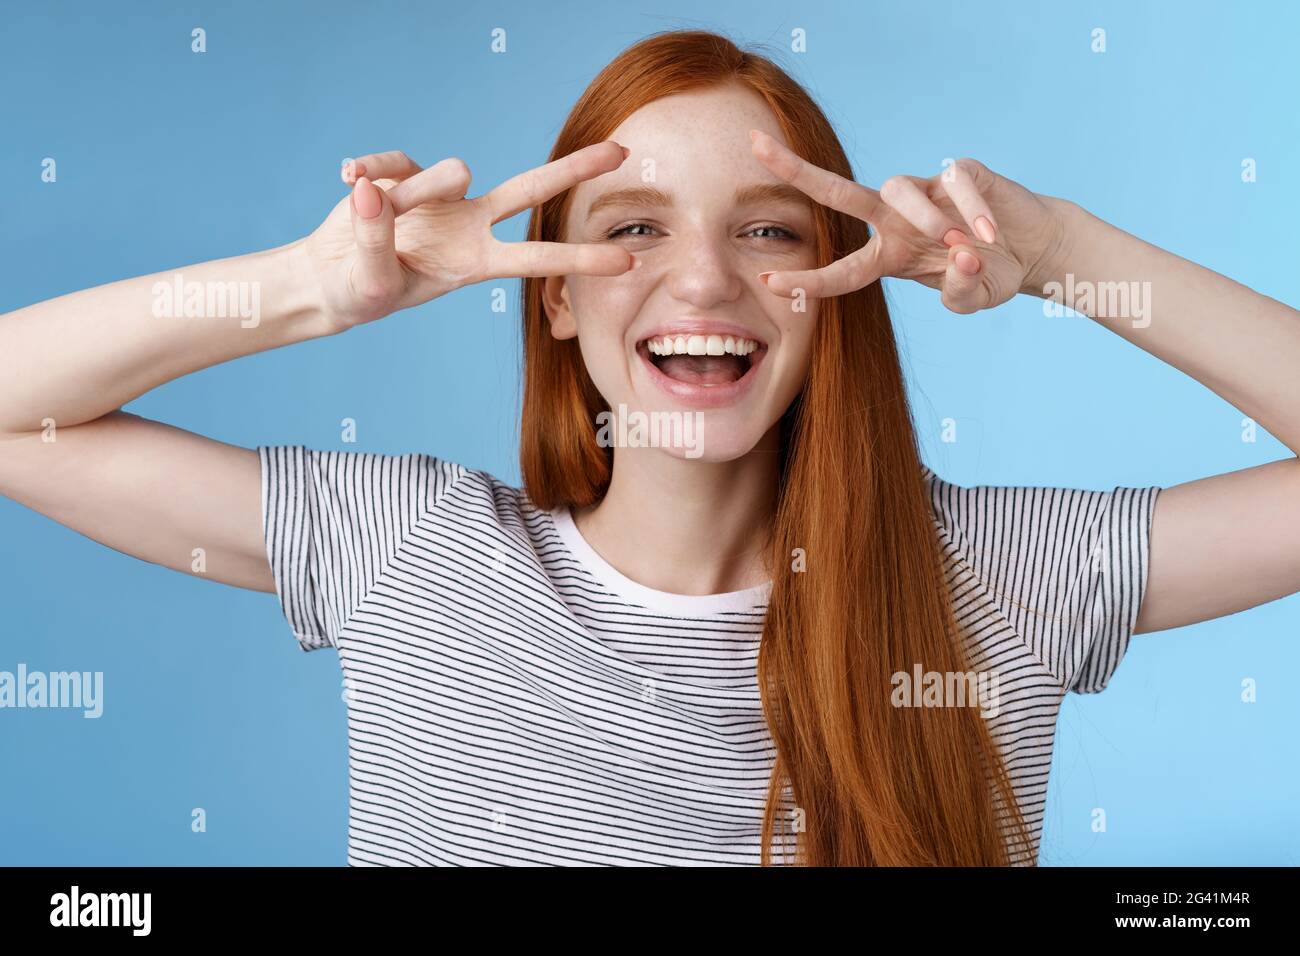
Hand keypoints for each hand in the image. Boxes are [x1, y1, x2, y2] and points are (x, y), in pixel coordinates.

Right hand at [303, 142, 634, 328]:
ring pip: (448, 172)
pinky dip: (368, 169)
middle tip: (622, 152)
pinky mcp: (406, 174)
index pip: (536, 259)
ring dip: (411, 193)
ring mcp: (440, 196)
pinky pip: (391, 161)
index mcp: (474, 263)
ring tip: (370, 207)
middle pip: (531, 189)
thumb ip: (375, 237)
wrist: (329, 278)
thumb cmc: (360, 290)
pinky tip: (347, 178)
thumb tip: (374, 188)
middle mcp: (468, 224)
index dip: (580, 259)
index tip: (628, 261)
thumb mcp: (370, 280)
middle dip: (576, 169)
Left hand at [748, 130, 1069, 313]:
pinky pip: (954, 183)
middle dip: (795, 171)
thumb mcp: (972, 298)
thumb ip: (960, 291)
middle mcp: (896, 219)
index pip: (841, 270)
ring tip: (955, 242)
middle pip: (837, 192)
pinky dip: (971, 211)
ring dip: (921, 217)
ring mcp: (926, 191)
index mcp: (888, 255)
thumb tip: (961, 260)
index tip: (769, 283)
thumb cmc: (990, 273)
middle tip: (755, 148)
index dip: (809, 280)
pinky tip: (990, 232)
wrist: (1032, 247)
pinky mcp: (960, 173)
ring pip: (897, 189)